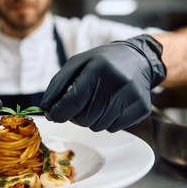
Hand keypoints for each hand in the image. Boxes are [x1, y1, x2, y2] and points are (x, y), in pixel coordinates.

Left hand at [41, 35, 165, 131]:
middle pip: (84, 119)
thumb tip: (46, 108)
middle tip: (79, 103)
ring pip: (97, 127)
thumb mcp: (77, 64)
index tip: (52, 115)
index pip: (73, 101)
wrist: (138, 59)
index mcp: (99, 69)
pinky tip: (111, 105)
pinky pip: (113, 128)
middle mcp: (118, 83)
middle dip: (75, 115)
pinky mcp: (140, 109)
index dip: (58, 113)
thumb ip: (58, 85)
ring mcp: (132, 97)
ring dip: (91, 118)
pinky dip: (107, 121)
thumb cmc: (101, 62)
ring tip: (97, 101)